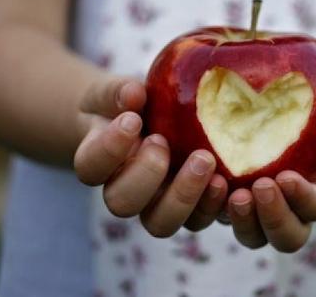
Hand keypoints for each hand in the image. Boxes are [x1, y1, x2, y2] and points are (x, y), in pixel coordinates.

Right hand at [74, 76, 227, 236]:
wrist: (144, 124)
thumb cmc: (127, 108)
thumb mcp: (115, 93)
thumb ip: (117, 92)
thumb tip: (133, 93)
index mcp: (99, 163)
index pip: (91, 168)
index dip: (109, 149)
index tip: (132, 119)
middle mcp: (124, 191)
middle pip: (123, 204)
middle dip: (146, 175)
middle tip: (163, 141)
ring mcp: (155, 205)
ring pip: (160, 223)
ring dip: (183, 196)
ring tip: (205, 161)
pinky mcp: (188, 208)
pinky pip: (198, 219)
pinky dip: (212, 204)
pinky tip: (225, 180)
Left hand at [224, 115, 315, 251]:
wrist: (292, 123)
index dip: (303, 199)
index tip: (287, 177)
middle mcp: (289, 213)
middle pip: (285, 238)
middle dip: (273, 218)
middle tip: (260, 188)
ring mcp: (258, 212)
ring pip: (251, 236)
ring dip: (242, 220)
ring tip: (233, 194)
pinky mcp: (230, 201)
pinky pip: (218, 216)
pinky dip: (211, 205)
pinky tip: (208, 181)